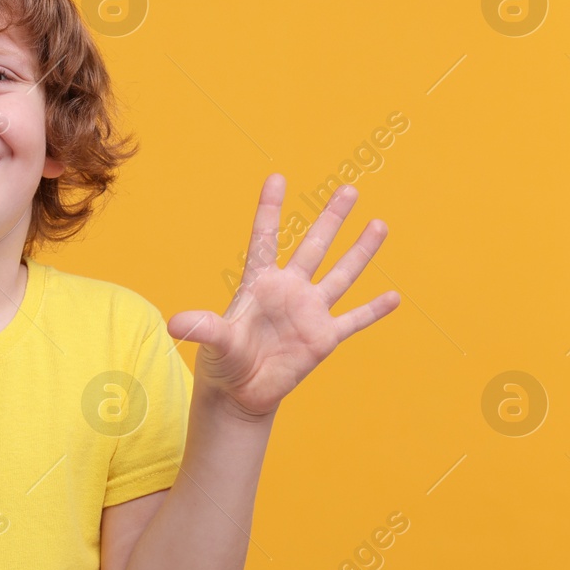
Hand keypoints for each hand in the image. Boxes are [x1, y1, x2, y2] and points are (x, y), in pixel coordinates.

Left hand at [166, 174, 399, 419]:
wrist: (242, 391)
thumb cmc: (224, 360)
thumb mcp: (214, 342)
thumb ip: (202, 328)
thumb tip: (174, 323)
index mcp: (259, 283)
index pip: (266, 238)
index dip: (270, 209)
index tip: (277, 177)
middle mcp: (288, 290)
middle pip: (314, 246)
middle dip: (331, 218)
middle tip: (348, 189)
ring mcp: (309, 312)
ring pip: (340, 275)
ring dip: (360, 251)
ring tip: (379, 225)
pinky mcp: (324, 338)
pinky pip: (353, 320)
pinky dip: (373, 310)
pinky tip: (394, 296)